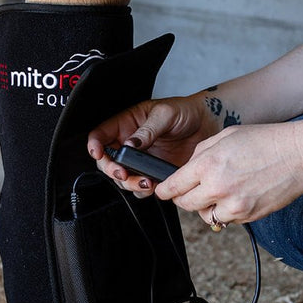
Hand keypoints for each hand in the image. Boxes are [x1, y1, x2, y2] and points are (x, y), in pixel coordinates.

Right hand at [87, 95, 216, 193]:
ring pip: (122, 178)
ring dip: (129, 183)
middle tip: (124, 174)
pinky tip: (154, 184)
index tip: (98, 153)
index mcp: (126, 124)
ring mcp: (141, 160)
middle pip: (107, 161)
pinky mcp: (153, 172)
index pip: (101, 135)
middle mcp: (129, 144)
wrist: (207, 126)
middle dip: (112, 170)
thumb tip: (130, 145)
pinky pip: (141, 186)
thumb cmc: (185, 112)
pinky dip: (144, 190)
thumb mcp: (165, 114)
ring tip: (146, 182)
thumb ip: (147, 130)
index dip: (95, 145)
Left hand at [155, 122, 302, 225]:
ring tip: (223, 190)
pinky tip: (239, 195)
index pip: (174, 185)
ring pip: (205, 216)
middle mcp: (217, 187)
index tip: (163, 191)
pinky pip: (227, 219)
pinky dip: (227, 211)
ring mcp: (233, 204)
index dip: (165, 190)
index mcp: (208, 164)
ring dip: (208, 207)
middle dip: (184, 199)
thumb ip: (201, 154)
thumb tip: (187, 170)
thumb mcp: (225, 137)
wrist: (298, 156)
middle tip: (191, 192)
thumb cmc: (265, 142)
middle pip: (185, 205)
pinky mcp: (247, 216)